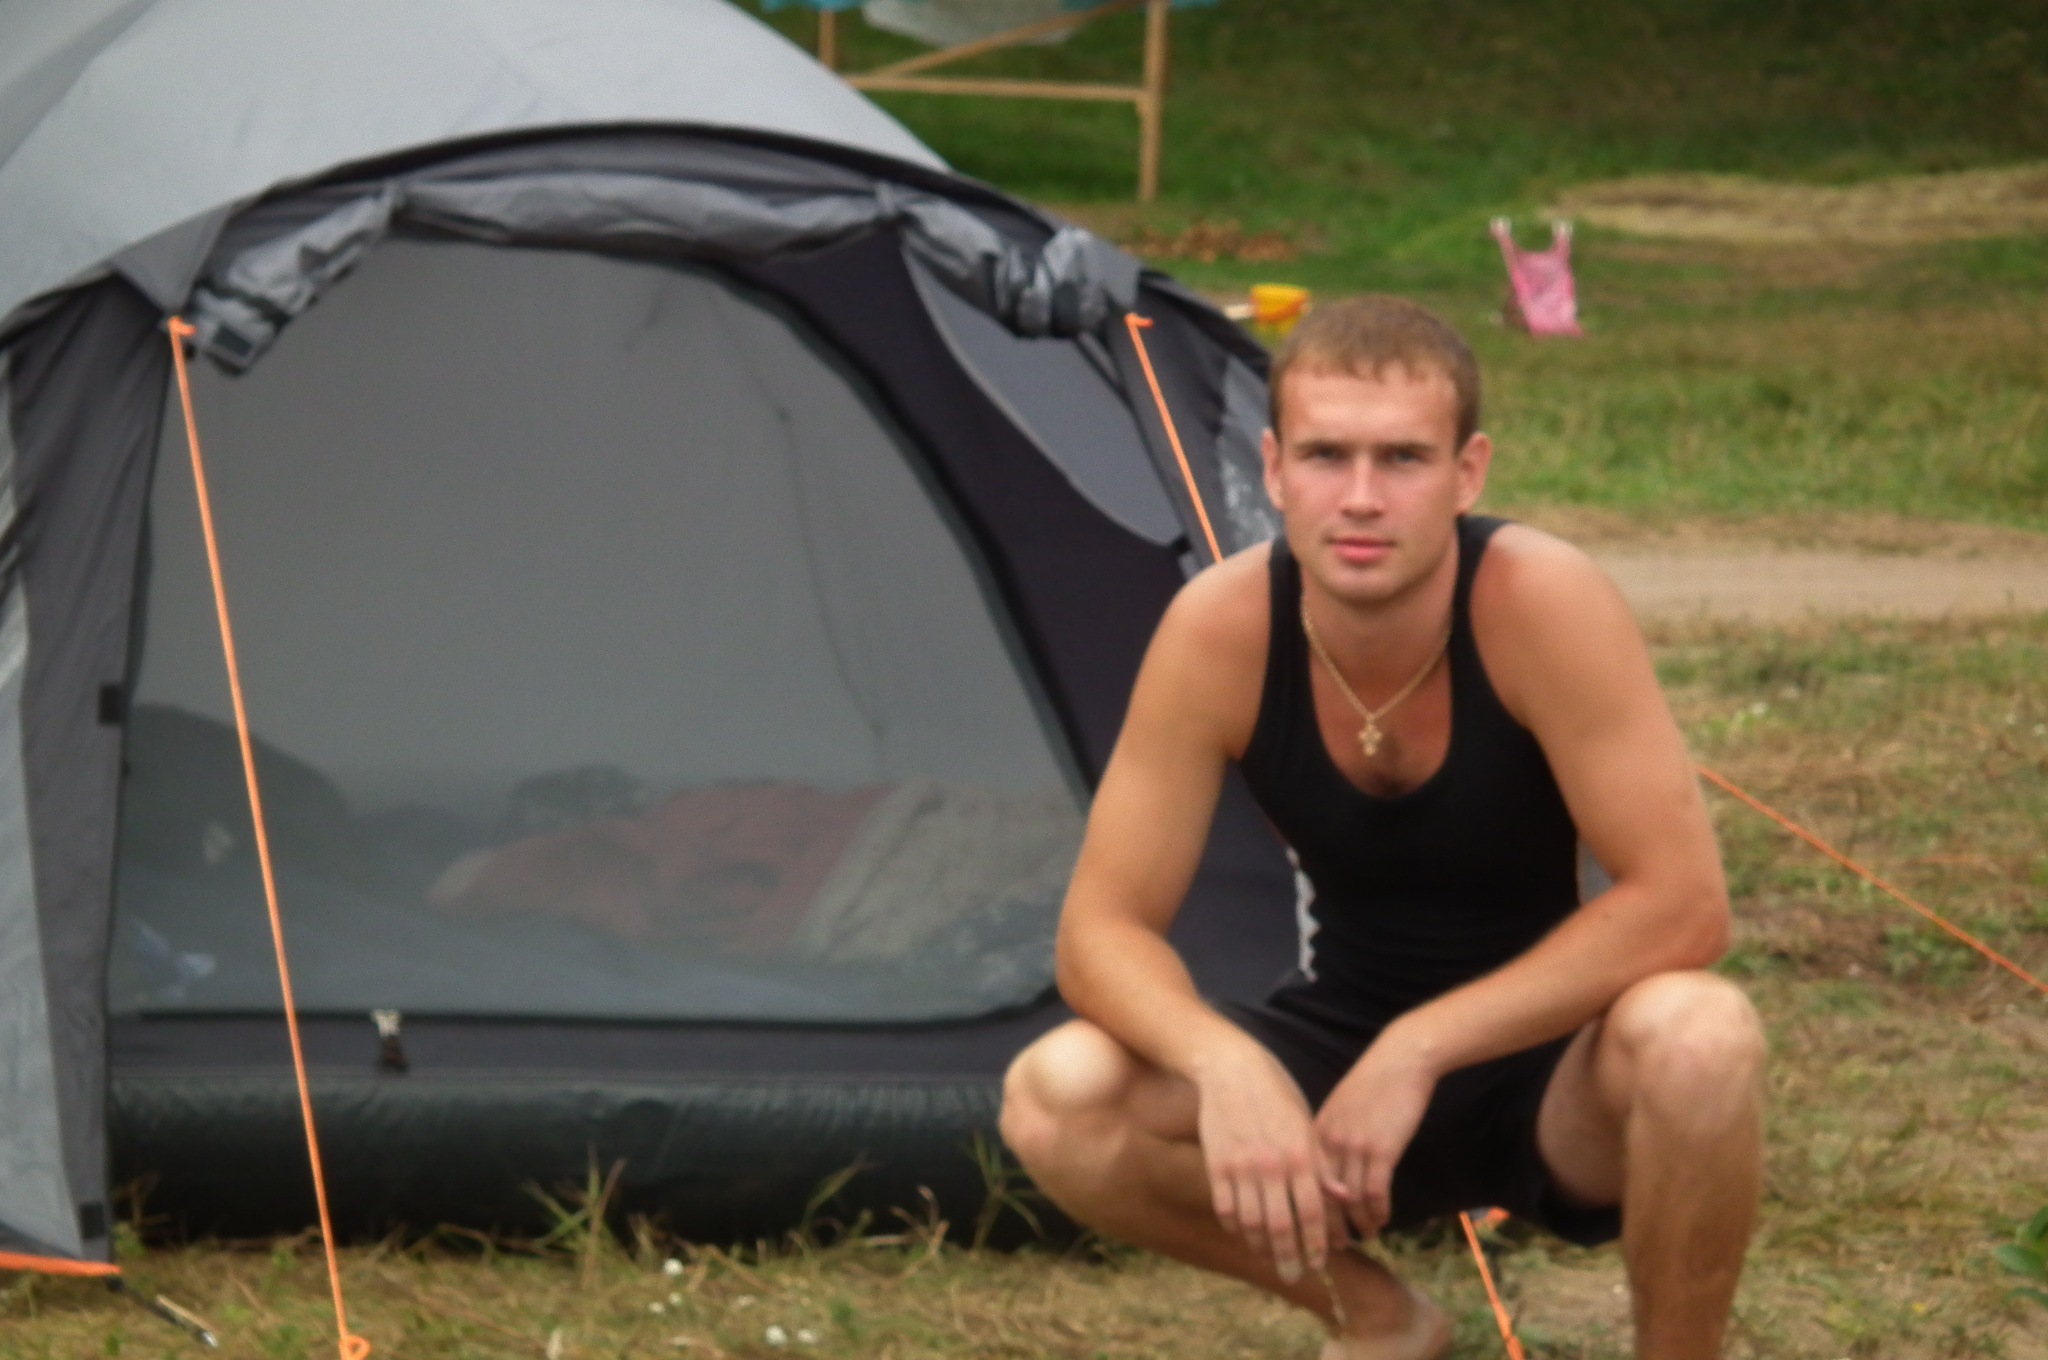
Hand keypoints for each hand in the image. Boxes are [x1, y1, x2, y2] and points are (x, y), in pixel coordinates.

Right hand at [1192, 1036, 1335, 1282]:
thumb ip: (1322, 1165)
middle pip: (1280, 1225)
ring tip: (1267, 1256)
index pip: (1312, 1212)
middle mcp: (1271, 1164)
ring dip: (1260, 1246)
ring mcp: (1241, 1165)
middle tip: (1292, 1276)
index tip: (1319, 1263)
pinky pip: (1225, 1207)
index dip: (1316, 1243)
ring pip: (1250, 1222)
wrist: (1231, 1068)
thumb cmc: (1277, 1095)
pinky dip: (1234, 1226)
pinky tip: (1242, 1232)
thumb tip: (1344, 1199)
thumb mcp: (1307, 1125)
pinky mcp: (1216, 1163)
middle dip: (1288, 1256)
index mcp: (1300, 1154)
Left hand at [1314, 1029, 1439, 1238]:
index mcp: (1314, 1132)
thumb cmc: (1372, 1082)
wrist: (1400, 1060)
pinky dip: (1378, 1212)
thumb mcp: (1338, 1107)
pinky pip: (1376, 1193)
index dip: (1306, 1209)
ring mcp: (1354, 1147)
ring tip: (1364, 1236)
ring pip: (1350, 1200)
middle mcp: (1329, 1143)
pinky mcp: (1382, 1150)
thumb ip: (1328, 1137)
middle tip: (1335, 1247)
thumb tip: (1324, 1169)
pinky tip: (1382, 1220)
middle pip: (1322, 1196)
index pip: (1302, 1181)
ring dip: (1358, 1223)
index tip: (1309, 1228)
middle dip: (1328, 1226)